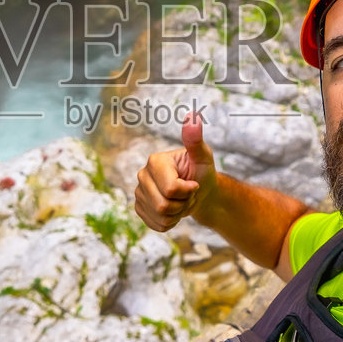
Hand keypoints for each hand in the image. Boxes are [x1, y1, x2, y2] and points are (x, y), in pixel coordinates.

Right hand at [134, 111, 216, 231]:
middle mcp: (142, 175)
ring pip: (161, 217)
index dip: (187, 191)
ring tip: (182, 201)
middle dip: (183, 204)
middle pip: (164, 205)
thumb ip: (196, 140)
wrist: (200, 193)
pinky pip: (157, 225)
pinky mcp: (140, 208)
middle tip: (188, 194)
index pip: (170, 189)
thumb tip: (192, 116)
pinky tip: (174, 211)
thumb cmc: (202, 172)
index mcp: (155, 161)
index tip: (193, 184)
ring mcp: (138, 192)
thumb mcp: (204, 157)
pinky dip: (171, 222)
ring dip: (178, 214)